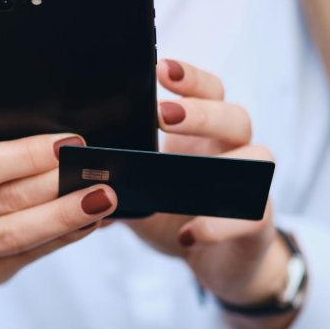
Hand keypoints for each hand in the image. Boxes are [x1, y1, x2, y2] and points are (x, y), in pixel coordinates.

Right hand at [0, 127, 116, 328]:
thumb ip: (5, 137)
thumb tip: (63, 140)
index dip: (25, 156)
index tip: (69, 143)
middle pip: (5, 201)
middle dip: (57, 186)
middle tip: (99, 174)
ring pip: (18, 235)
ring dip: (65, 217)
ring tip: (103, 200)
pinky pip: (30, 255)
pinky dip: (64, 237)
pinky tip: (89, 221)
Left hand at [126, 59, 293, 328]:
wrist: (217, 260)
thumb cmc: (177, 212)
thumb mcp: (142, 188)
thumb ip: (118, 171)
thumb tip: (71, 162)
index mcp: (206, 132)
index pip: (208, 91)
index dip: (189, 77)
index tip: (159, 67)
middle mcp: (234, 150)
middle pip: (235, 117)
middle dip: (201, 112)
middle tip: (163, 114)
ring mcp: (251, 184)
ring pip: (259, 158)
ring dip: (224, 160)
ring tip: (185, 169)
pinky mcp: (258, 222)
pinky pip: (251, 215)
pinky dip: (218, 224)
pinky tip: (189, 232)